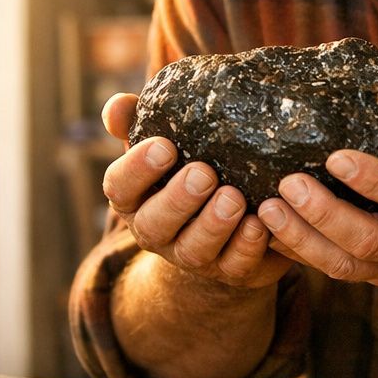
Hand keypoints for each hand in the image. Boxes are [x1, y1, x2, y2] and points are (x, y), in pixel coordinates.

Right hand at [100, 93, 292, 288]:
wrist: (224, 226)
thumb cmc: (188, 169)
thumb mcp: (163, 144)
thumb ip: (138, 121)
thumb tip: (117, 106)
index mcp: (135, 198)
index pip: (119, 187)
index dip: (137, 169)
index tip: (165, 146)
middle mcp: (156, 231)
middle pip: (154, 224)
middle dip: (178, 199)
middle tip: (204, 173)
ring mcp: (192, 255)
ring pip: (194, 250)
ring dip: (214, 225)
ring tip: (234, 198)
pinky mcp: (229, 271)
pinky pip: (235, 266)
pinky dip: (247, 247)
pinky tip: (260, 225)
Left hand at [253, 79, 377, 293]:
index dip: (375, 182)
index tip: (336, 157)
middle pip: (369, 242)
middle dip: (325, 215)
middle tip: (289, 183)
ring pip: (345, 266)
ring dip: (302, 240)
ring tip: (266, 208)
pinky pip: (336, 271)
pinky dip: (300, 252)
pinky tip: (270, 227)